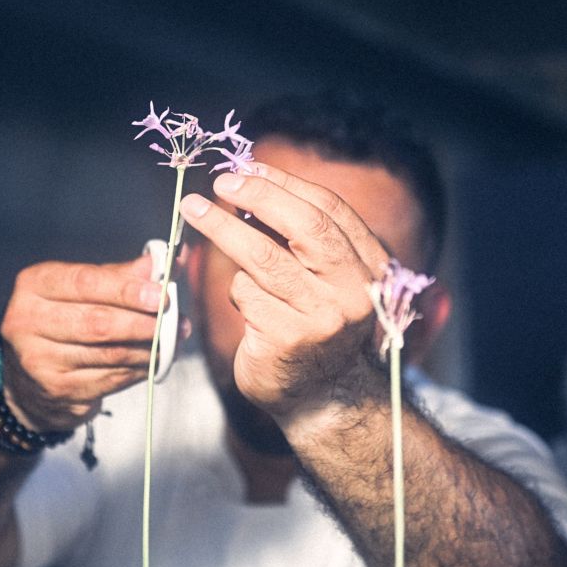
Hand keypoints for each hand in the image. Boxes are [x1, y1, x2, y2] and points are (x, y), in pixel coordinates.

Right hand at [0, 255, 168, 430]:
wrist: (30, 374)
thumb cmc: (64, 318)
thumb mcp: (84, 288)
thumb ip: (122, 275)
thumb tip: (164, 262)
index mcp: (35, 284)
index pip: (86, 282)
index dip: (127, 290)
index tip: (159, 294)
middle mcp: (27, 320)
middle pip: (98, 322)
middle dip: (142, 323)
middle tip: (171, 321)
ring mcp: (39, 359)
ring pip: (109, 354)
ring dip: (147, 348)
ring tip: (168, 340)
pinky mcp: (57, 390)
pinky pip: (111, 378)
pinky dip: (138, 370)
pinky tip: (150, 361)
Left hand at [180, 165, 389, 425]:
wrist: (325, 400)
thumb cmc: (319, 327)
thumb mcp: (331, 280)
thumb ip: (308, 239)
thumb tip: (254, 182)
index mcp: (371, 266)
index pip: (329, 210)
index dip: (286, 184)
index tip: (249, 166)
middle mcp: (354, 290)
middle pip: (304, 226)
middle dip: (258, 195)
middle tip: (222, 182)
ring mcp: (322, 317)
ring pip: (263, 257)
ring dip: (222, 228)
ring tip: (195, 209)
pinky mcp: (287, 340)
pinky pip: (246, 295)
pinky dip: (237, 289)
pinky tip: (244, 301)